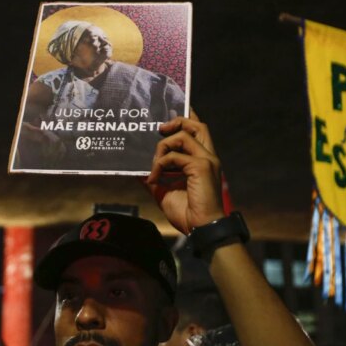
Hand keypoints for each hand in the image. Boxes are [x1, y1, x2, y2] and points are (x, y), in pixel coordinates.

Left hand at [146, 111, 225, 233]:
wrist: (201, 229)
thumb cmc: (188, 214)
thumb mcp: (165, 192)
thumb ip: (155, 178)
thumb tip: (137, 170)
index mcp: (203, 161)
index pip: (199, 132)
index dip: (187, 119)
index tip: (170, 117)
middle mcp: (208, 157)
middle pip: (198, 125)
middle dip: (178, 121)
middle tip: (160, 129)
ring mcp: (207, 160)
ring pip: (183, 135)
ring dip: (163, 146)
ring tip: (153, 164)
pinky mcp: (201, 167)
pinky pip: (174, 156)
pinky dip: (159, 165)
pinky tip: (153, 179)